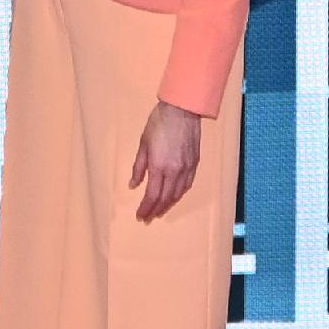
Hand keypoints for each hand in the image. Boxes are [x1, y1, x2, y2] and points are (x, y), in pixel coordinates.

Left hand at [127, 102, 204, 220]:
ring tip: (159, 211)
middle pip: (165, 198)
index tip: (140, 216)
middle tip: (148, 218)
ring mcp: (186, 168)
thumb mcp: (143, 145)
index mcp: (159, 166)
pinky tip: (173, 197)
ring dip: (167, 205)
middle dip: (155, 210)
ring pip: (177, 194)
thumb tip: (133, 185)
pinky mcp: (194, 164)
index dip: (146, 208)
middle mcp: (174, 171)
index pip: (152, 195)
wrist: (182, 110)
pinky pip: (187, 185)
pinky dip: (179, 194)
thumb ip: (138, 167)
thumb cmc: (158, 124)